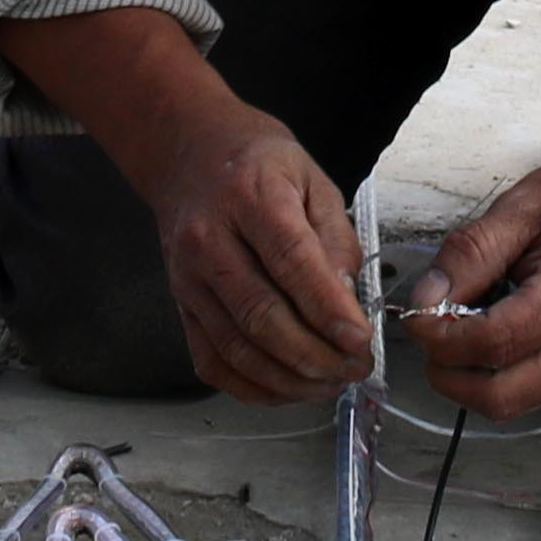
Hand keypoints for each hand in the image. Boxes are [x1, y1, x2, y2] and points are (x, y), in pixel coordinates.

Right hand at [0, 7, 371, 400]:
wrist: (186, 151)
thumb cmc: (255, 161)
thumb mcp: (310, 176)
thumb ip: (334, 237)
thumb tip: (349, 300)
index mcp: (250, 196)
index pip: (291, 261)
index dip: (328, 308)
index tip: (361, 340)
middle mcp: (209, 240)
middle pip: (261, 314)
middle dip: (315, 355)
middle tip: (356, 368)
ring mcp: (187, 277)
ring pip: (237, 347)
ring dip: (289, 379)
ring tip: (330, 383)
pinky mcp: (179, 304)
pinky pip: (211, 360)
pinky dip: (251, 386)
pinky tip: (287, 388)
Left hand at [408, 149, 540, 422]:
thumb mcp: (522, 208)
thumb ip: (470, 255)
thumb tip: (425, 300)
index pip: (491, 346)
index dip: (440, 336)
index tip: (416, 312)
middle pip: (498, 398)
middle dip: (449, 372)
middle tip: (433, 328)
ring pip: (508, 404)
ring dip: (469, 376)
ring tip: (464, 324)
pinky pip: (526, 392)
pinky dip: (494, 373)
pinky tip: (492, 329)